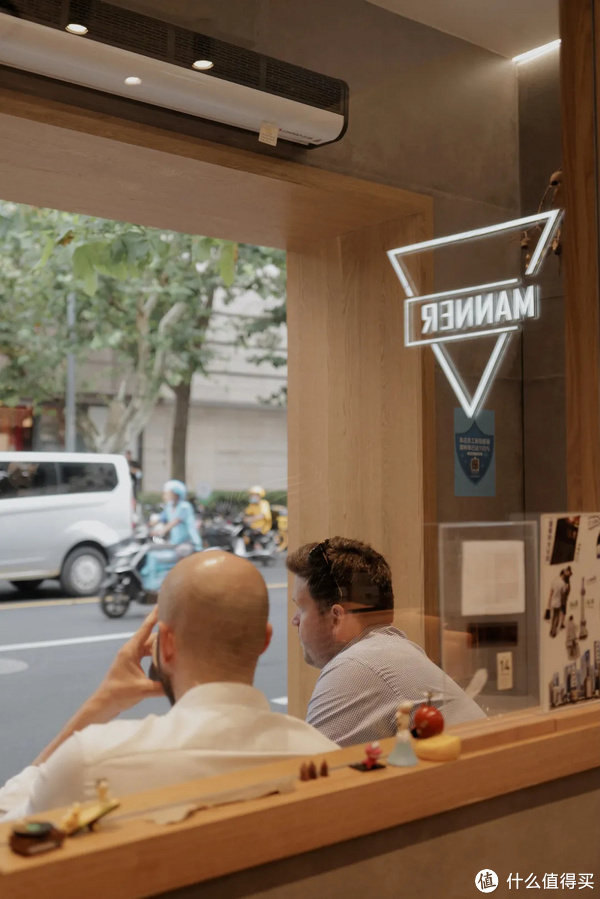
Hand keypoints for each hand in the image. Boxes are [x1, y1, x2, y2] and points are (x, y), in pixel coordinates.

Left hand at [32, 609, 164, 765]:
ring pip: (149, 647)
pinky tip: (166, 660)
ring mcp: (131, 658)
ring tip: (176, 644)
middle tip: (179, 629)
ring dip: (161, 646)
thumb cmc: (118, 694)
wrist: (103, 704)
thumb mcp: (143, 690)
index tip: (162, 604)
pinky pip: (147, 655)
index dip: (154, 616)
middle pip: (151, 638)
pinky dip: (157, 655)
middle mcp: (131, 651)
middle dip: (164, 634)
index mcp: (131, 651)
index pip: (145, 629)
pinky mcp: (132, 666)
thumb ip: (162, 686)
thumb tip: (181, 684)